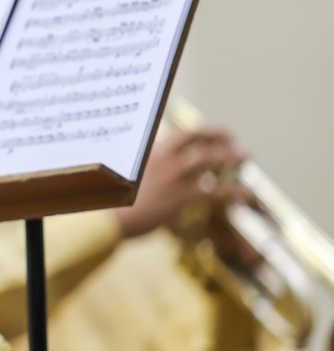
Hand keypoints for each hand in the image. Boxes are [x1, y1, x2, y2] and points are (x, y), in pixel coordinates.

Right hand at [113, 124, 249, 237]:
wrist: (103, 219)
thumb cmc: (106, 202)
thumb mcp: (121, 177)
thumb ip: (139, 170)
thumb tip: (150, 173)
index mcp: (145, 150)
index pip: (177, 131)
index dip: (198, 130)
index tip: (210, 132)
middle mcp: (159, 157)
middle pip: (196, 135)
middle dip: (219, 134)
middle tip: (233, 140)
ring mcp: (170, 175)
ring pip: (210, 158)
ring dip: (232, 155)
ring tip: (246, 156)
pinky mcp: (179, 196)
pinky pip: (214, 190)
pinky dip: (233, 190)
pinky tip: (243, 194)